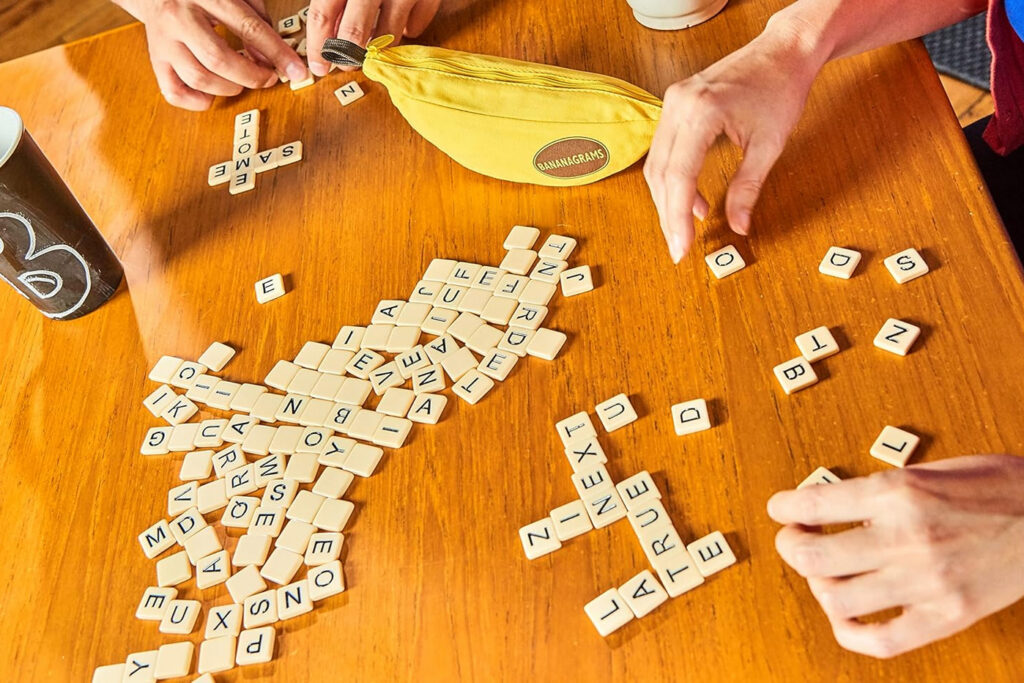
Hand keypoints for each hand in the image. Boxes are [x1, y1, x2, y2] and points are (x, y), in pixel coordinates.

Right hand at [117, 0, 309, 109]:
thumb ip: (257, 20)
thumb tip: (272, 58)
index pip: (249, 28)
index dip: (277, 54)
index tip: (296, 71)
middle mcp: (180, 17)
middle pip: (219, 58)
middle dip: (251, 77)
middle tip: (268, 79)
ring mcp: (164, 40)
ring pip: (198, 77)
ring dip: (228, 89)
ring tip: (240, 83)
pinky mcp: (155, 59)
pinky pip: (173, 92)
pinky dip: (197, 102)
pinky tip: (212, 96)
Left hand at [306, 0, 441, 76]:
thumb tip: (326, 26)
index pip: (323, 14)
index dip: (318, 45)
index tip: (318, 66)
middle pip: (354, 32)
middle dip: (347, 55)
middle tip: (345, 63)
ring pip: (388, 36)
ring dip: (378, 48)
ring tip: (372, 45)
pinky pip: (417, 26)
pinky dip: (407, 31)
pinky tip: (401, 26)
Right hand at [644, 17, 826, 262]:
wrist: (784, 50)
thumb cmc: (781, 88)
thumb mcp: (769, 145)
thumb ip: (749, 188)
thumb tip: (739, 226)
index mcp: (702, 112)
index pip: (679, 176)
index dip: (677, 217)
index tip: (682, 247)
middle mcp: (679, 104)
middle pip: (660, 173)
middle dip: (668, 214)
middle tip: (680, 246)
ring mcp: (673, 101)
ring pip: (656, 164)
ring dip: (668, 199)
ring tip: (686, 226)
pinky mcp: (675, 103)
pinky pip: (664, 149)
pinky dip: (673, 178)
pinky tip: (692, 199)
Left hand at [767, 455, 1023, 657]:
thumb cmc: (999, 488)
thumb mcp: (931, 471)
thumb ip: (881, 492)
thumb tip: (834, 510)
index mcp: (898, 492)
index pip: (813, 506)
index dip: (784, 510)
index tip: (779, 511)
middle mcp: (906, 538)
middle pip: (813, 557)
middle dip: (791, 548)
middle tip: (794, 542)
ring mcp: (925, 582)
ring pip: (837, 598)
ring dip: (818, 586)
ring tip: (824, 574)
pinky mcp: (945, 616)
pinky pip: (880, 639)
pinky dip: (850, 631)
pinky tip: (844, 615)